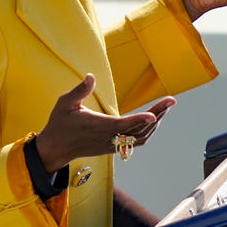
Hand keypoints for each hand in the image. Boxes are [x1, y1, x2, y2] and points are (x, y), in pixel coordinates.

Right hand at [35, 74, 175, 171]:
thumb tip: (90, 76)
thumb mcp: (64, 104)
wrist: (55, 149)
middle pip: (138, 129)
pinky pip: (137, 141)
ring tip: (166, 107)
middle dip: (157, 114)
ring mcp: (112, 145)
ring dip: (155, 123)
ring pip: (141, 137)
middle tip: (171, 100)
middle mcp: (109, 138)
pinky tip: (154, 120)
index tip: (154, 115)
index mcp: (98, 126)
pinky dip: (148, 131)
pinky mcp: (114, 148)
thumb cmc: (59, 124)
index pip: (123, 124)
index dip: (139, 120)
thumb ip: (79, 90)